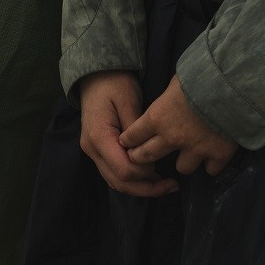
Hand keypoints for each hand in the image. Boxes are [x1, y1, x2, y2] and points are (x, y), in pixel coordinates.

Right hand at [75, 72, 175, 197]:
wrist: (96, 76)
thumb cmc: (114, 83)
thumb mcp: (129, 101)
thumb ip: (137, 130)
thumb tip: (147, 154)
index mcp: (99, 137)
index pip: (124, 169)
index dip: (146, 173)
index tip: (163, 163)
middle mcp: (92, 150)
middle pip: (119, 182)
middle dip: (146, 188)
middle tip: (172, 186)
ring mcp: (92, 152)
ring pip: (115, 182)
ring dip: (140, 187)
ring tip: (165, 185)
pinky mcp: (98, 151)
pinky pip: (113, 173)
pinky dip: (132, 179)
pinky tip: (150, 177)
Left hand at [121, 77, 237, 177]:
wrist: (231, 85)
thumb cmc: (200, 76)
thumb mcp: (176, 81)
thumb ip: (168, 96)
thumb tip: (169, 96)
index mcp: (157, 118)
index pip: (133, 135)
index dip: (129, 140)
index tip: (127, 142)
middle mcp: (172, 138)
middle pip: (148, 156)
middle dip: (141, 158)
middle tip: (141, 158)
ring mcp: (196, 149)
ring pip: (181, 168)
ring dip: (183, 162)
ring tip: (188, 156)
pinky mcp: (218, 155)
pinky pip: (210, 170)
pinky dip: (211, 164)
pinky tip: (213, 157)